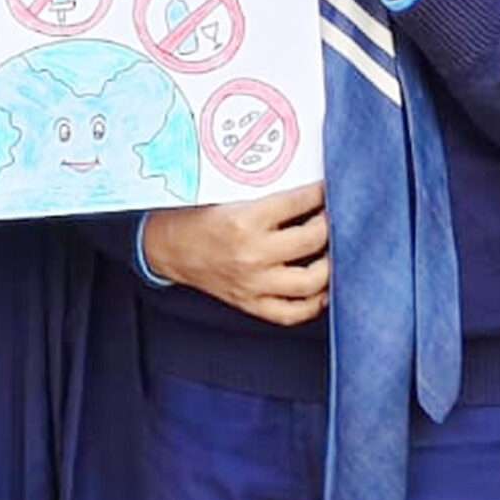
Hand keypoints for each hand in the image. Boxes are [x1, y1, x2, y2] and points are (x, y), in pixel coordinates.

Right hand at [141, 183, 330, 325]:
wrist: (165, 246)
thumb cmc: (191, 214)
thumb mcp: (222, 193)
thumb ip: (260, 191)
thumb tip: (300, 186)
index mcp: (243, 220)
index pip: (298, 203)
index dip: (319, 192)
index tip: (328, 188)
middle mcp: (252, 254)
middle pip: (313, 240)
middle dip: (330, 223)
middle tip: (333, 215)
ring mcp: (253, 284)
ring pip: (312, 281)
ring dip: (330, 263)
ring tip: (332, 249)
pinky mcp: (251, 304)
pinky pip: (294, 312)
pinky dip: (314, 302)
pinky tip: (320, 286)